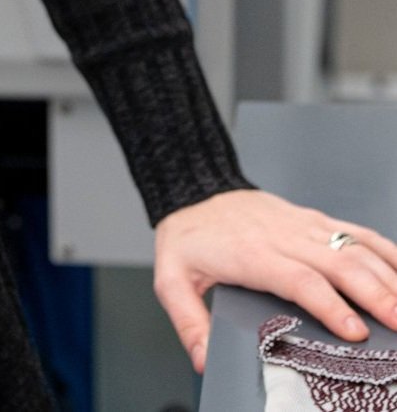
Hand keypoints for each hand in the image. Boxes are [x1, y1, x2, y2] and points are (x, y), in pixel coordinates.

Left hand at [153, 186, 396, 375]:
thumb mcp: (171, 278)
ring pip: (354, 247)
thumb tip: (203, 359)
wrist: (194, 188)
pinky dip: (386, 251)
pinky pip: (357, 232)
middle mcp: (284, 237)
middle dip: (376, 295)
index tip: (355, 332)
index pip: (299, 279)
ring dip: (388, 277)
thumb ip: (188, 321)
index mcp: (253, 254)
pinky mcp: (314, 219)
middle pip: (339, 264)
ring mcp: (303, 225)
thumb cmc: (188, 236)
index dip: (330, 305)